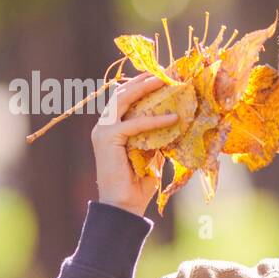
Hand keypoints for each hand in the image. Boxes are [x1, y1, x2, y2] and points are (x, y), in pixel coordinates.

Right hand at [91, 73, 178, 215]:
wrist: (124, 205)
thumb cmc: (138, 182)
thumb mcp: (152, 153)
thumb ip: (157, 135)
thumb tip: (176, 119)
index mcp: (112, 127)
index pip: (126, 99)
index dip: (142, 86)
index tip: (162, 76)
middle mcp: (104, 126)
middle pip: (122, 94)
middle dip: (143, 80)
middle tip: (164, 72)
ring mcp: (103, 131)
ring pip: (123, 101)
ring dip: (144, 89)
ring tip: (165, 81)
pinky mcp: (108, 139)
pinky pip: (135, 124)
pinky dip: (155, 121)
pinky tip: (174, 119)